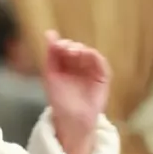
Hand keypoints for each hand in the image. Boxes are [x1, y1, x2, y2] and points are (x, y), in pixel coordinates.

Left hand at [42, 30, 110, 153]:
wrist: (71, 121)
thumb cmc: (60, 101)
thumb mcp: (51, 76)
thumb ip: (50, 56)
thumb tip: (49, 33)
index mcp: (66, 66)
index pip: (65, 49)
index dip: (62, 44)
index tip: (57, 45)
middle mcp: (79, 66)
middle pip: (78, 49)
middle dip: (71, 46)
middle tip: (65, 48)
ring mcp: (92, 71)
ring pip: (90, 54)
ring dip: (82, 49)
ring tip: (73, 51)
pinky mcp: (103, 77)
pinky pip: (101, 63)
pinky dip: (94, 56)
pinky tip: (86, 54)